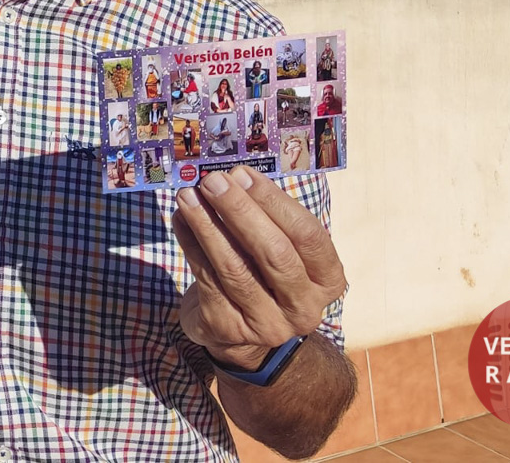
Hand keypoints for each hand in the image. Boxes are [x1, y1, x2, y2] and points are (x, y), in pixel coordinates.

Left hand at [172, 166, 345, 370]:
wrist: (241, 335)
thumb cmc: (263, 275)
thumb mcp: (280, 250)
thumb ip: (267, 217)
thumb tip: (233, 177)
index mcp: (328, 280)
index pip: (307, 235)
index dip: (273, 201)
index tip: (242, 174)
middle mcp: (304, 307)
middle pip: (274, 253)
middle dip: (239, 211)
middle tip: (212, 181)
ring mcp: (268, 323)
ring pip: (235, 267)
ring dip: (207, 225)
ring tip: (188, 196)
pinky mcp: (229, 328)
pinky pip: (206, 278)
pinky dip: (190, 244)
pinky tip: (181, 219)